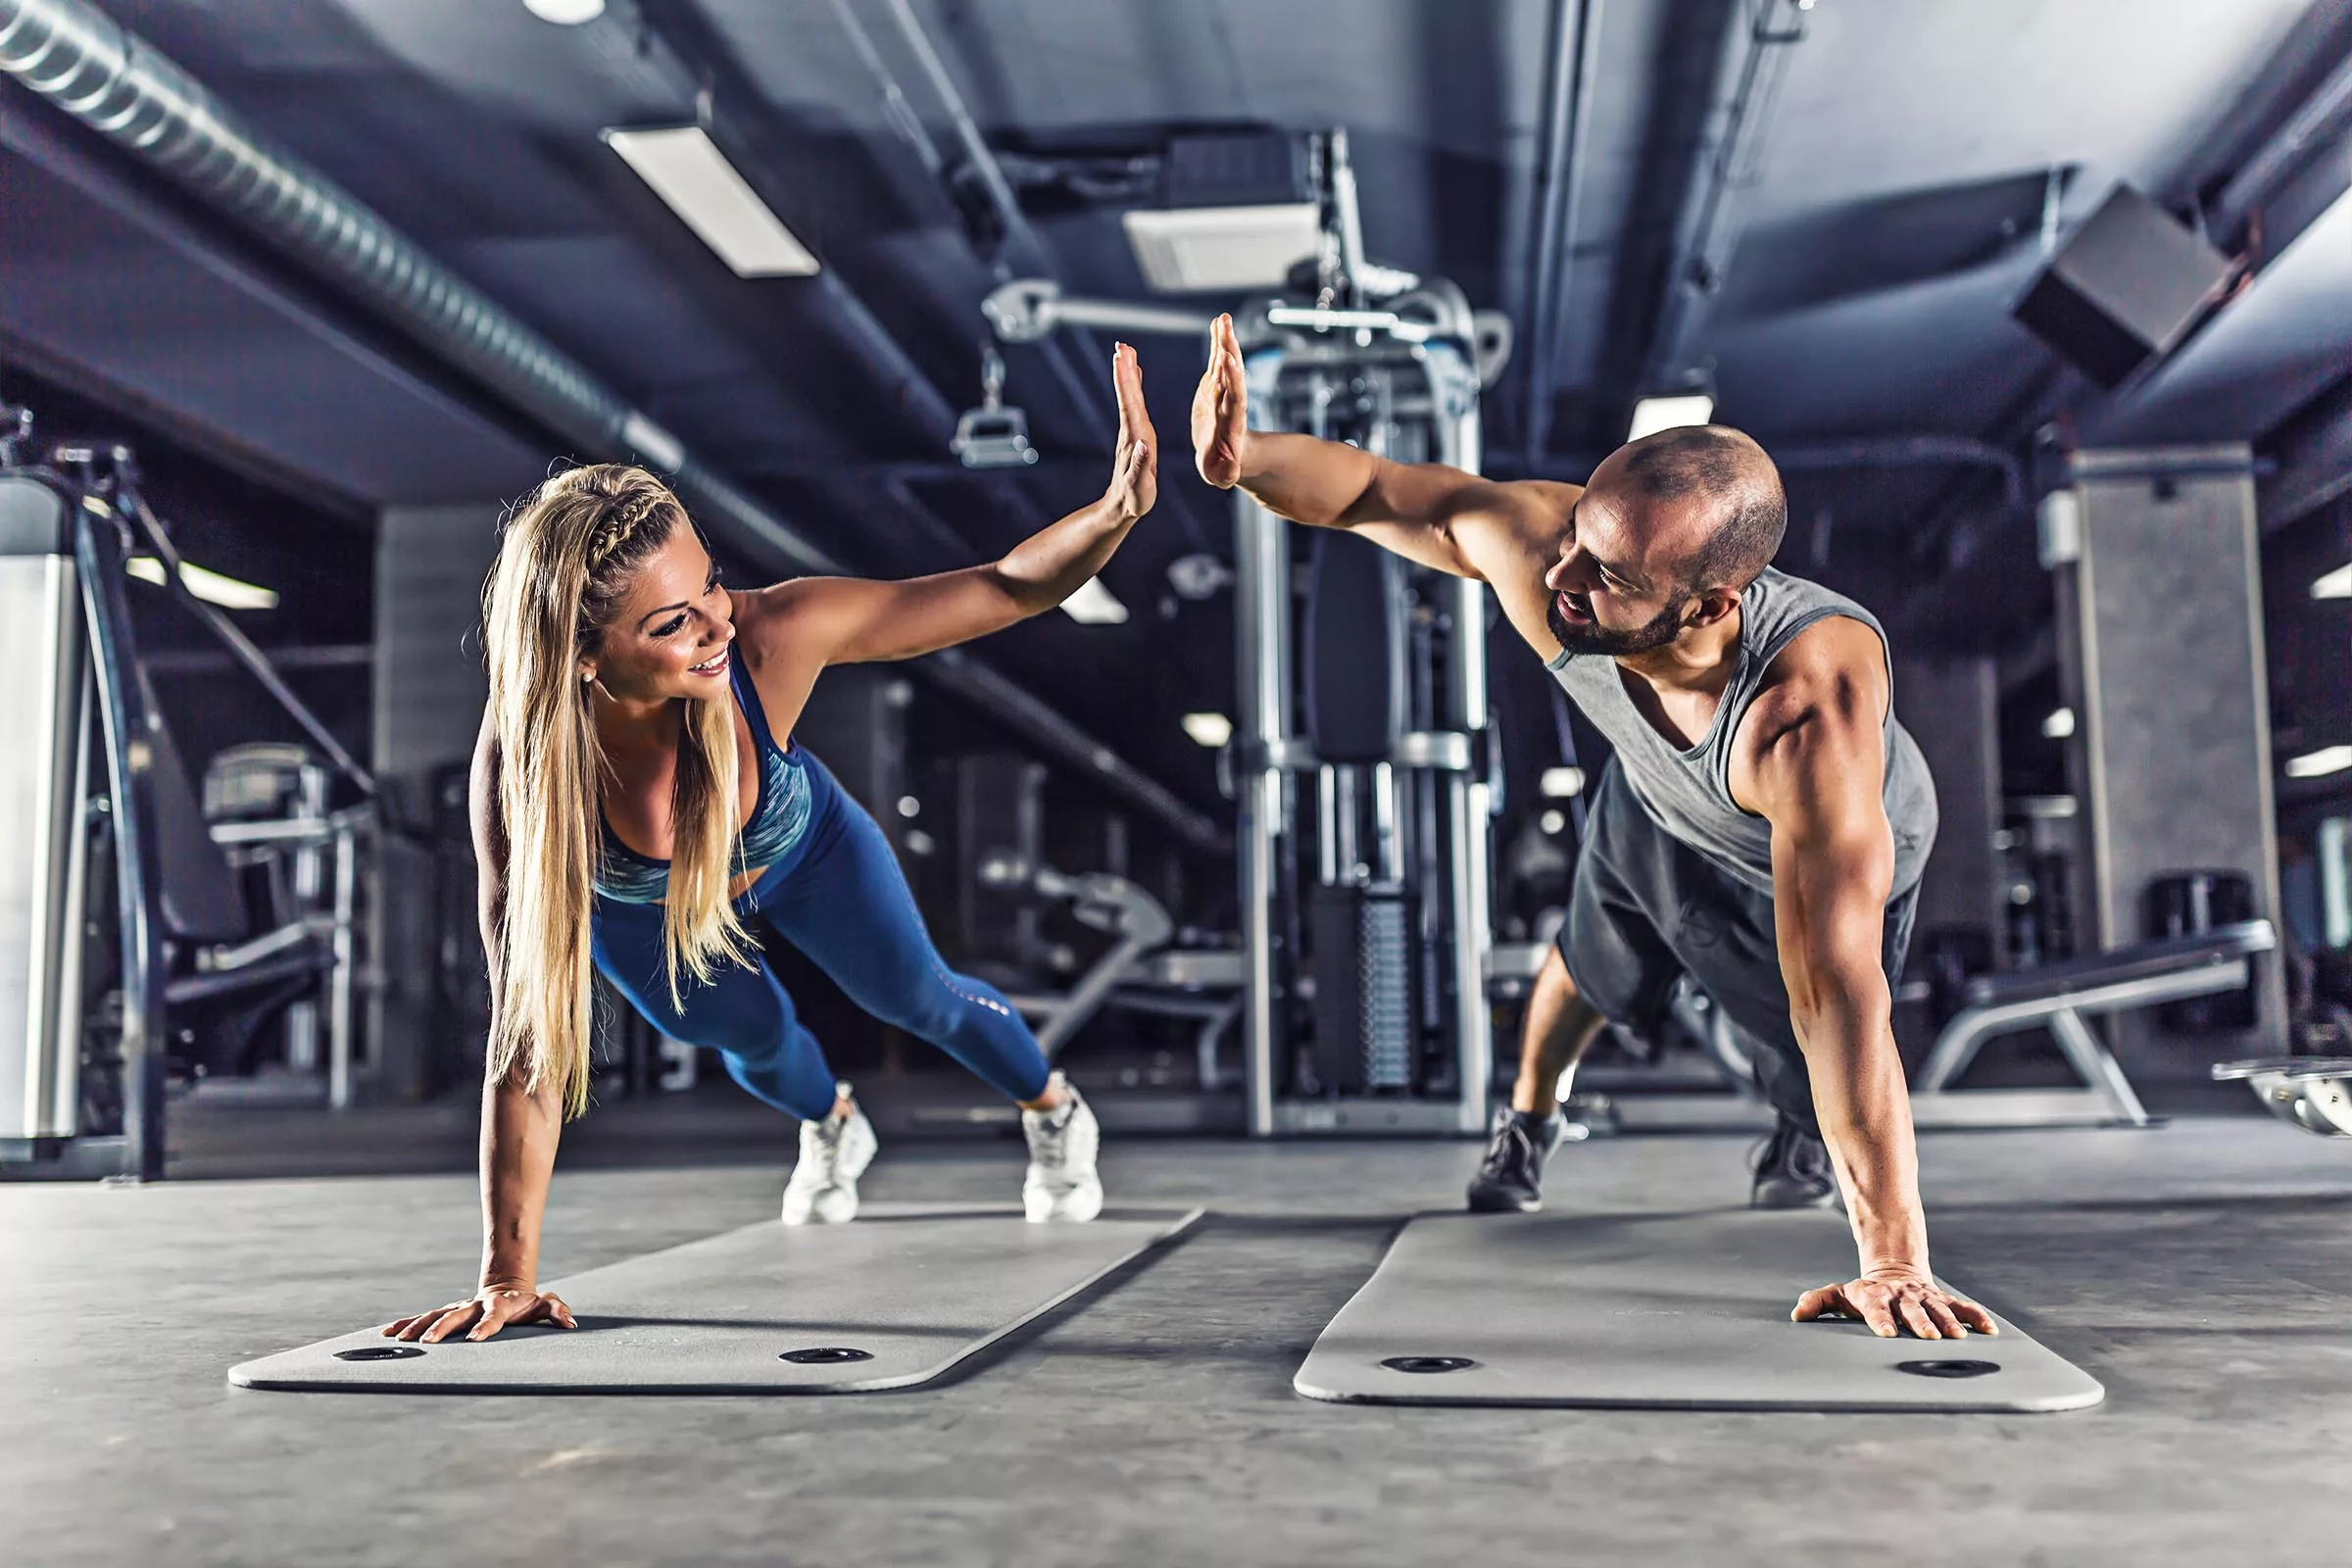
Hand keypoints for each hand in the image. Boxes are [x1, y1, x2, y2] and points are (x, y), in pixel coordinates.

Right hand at [385, 1283, 577, 1343]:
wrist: (507, 1287)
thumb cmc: (528, 1303)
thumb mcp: (546, 1304)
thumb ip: (557, 1311)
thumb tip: (570, 1322)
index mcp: (499, 1306)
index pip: (493, 1317)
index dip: (485, 1327)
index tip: (475, 1340)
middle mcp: (474, 1305)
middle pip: (457, 1316)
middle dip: (443, 1329)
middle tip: (429, 1343)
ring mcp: (459, 1307)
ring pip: (436, 1315)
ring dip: (418, 1326)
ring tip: (399, 1338)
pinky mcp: (448, 1311)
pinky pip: (425, 1317)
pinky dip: (407, 1323)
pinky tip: (388, 1332)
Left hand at [1102, 342, 1157, 520]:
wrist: (1122, 506)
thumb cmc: (1134, 499)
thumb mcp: (1139, 487)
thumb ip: (1141, 466)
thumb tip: (1143, 446)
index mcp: (1135, 439)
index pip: (1129, 405)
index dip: (1126, 381)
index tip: (1122, 358)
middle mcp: (1132, 431)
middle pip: (1128, 395)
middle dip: (1125, 370)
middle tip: (1122, 345)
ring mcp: (1132, 432)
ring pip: (1130, 397)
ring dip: (1128, 374)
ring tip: (1126, 352)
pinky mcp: (1135, 434)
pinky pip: (1135, 405)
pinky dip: (1134, 387)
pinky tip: (1135, 375)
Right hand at [1190, 312, 1248, 488]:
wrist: (1226, 458)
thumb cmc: (1224, 469)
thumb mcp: (1224, 475)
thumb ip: (1227, 472)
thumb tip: (1231, 470)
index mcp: (1230, 422)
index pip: (1235, 398)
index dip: (1234, 380)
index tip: (1230, 360)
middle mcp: (1228, 403)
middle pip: (1231, 375)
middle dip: (1229, 351)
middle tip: (1227, 327)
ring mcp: (1222, 393)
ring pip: (1224, 364)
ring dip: (1224, 341)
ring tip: (1223, 318)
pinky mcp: (1213, 388)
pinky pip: (1216, 363)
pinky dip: (1217, 344)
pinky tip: (1217, 324)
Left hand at [1793, 1272, 1998, 1339]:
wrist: (1894, 1269)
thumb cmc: (1864, 1292)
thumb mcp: (1840, 1294)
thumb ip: (1819, 1302)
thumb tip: (1797, 1314)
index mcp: (1876, 1297)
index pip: (1877, 1309)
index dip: (1880, 1320)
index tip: (1886, 1333)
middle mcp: (1902, 1297)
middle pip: (1912, 1311)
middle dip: (1920, 1323)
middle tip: (1929, 1337)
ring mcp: (1924, 1298)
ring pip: (1938, 1309)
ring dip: (1949, 1323)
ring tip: (1958, 1337)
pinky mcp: (1942, 1299)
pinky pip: (1962, 1307)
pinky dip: (1975, 1317)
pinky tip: (1988, 1330)